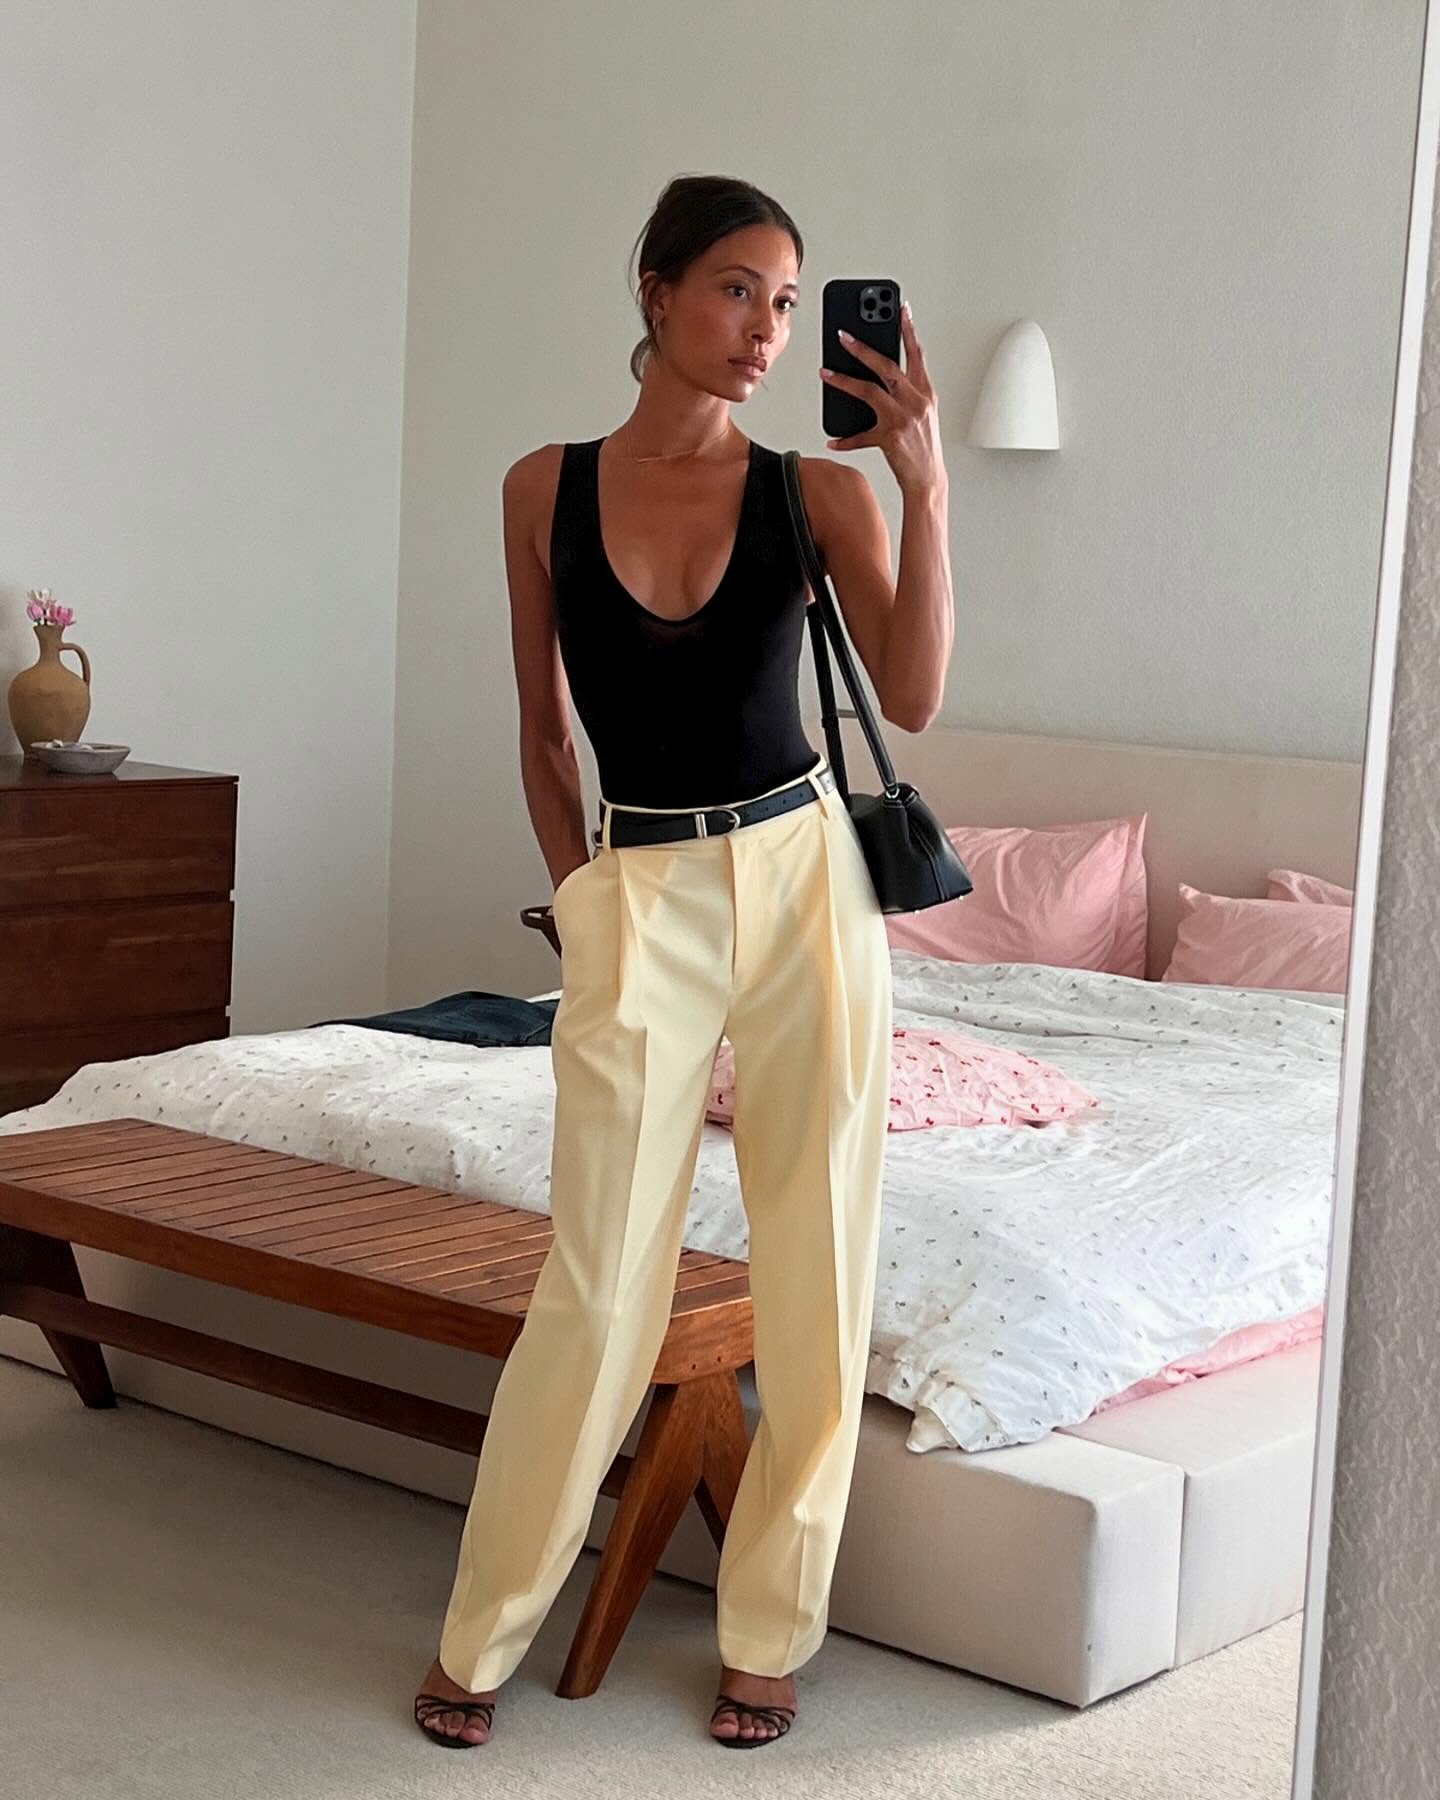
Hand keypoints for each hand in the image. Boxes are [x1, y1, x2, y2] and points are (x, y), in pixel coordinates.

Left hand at [820, 303, 943, 492]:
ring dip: (843, 380)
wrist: (929, 479)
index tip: (900, 309)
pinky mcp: (889, 437)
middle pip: (887, 366)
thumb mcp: (922, 414)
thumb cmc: (924, 447)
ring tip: (825, 371)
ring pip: (868, 390)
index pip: (916, 354)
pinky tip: (832, 439)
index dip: (908, 330)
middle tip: (844, 335)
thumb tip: (879, 378)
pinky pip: (860, 435)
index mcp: (926, 392)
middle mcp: (916, 401)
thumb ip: (905, 393)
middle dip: (863, 348)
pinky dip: (845, 439)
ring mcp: (902, 418)